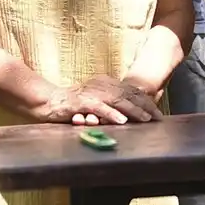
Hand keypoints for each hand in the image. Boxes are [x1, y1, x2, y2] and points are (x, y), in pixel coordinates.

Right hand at [39, 76, 162, 124]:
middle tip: (157, 118)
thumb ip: (110, 105)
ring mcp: (90, 93)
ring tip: (145, 119)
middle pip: (127, 94)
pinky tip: (122, 120)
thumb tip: (130, 113)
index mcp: (105, 83)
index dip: (145, 101)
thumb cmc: (71, 105)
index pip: (130, 91)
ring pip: (116, 100)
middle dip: (144, 106)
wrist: (46, 101)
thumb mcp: (95, 102)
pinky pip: (98, 107)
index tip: (157, 113)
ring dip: (132, 110)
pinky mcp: (79, 102)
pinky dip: (111, 114)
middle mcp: (100, 85)